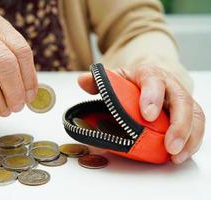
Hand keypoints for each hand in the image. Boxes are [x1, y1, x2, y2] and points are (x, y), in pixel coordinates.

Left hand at [78, 64, 204, 163]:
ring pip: (194, 114)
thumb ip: (99, 81)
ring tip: (176, 156)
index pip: (153, 81)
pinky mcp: (188, 112)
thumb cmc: (132, 81)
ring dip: (189, 137)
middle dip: (178, 124)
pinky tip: (181, 155)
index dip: (152, 97)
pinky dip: (192, 141)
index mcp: (149, 74)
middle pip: (181, 101)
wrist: (151, 78)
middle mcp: (170, 85)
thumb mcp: (115, 77)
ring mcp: (181, 99)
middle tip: (169, 145)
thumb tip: (83, 81)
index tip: (147, 115)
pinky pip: (197, 125)